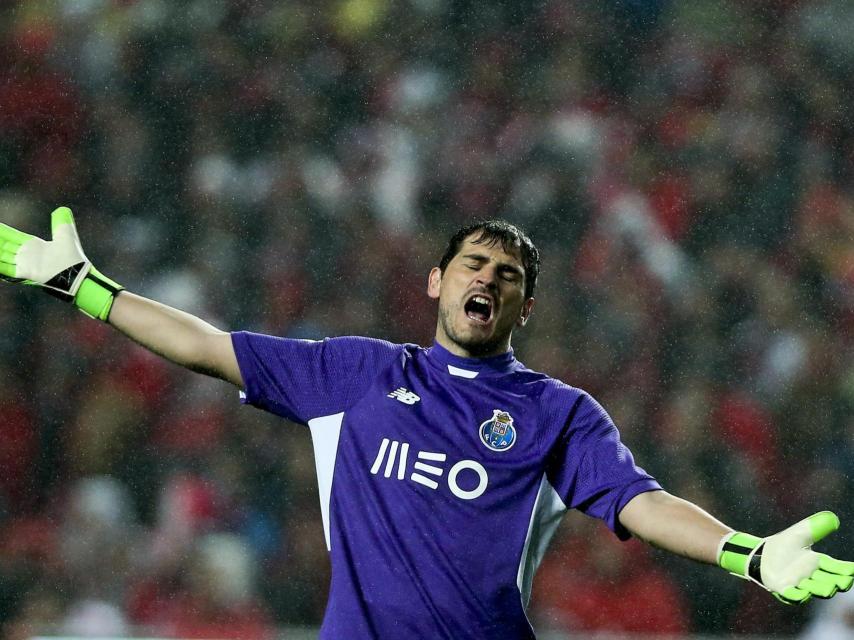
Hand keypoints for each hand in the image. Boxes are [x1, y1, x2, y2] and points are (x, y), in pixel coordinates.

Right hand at [0, 206, 89, 297]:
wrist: (77, 274)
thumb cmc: (73, 257)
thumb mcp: (66, 235)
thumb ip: (62, 224)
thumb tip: (62, 209)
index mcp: (33, 245)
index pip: (10, 235)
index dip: (1, 230)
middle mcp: (26, 255)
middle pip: (3, 244)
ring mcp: (24, 264)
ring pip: (1, 255)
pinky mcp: (26, 273)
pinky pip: (6, 269)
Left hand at [719, 511, 853, 603]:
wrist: (762, 553)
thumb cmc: (784, 545)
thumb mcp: (801, 534)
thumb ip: (816, 527)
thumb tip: (833, 518)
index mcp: (818, 563)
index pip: (836, 567)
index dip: (846, 570)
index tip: (853, 570)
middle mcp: (811, 576)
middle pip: (828, 581)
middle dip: (837, 582)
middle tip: (844, 581)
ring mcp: (798, 584)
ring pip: (813, 590)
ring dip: (821, 590)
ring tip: (829, 588)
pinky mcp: (783, 589)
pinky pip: (792, 595)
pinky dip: (797, 596)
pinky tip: (802, 595)